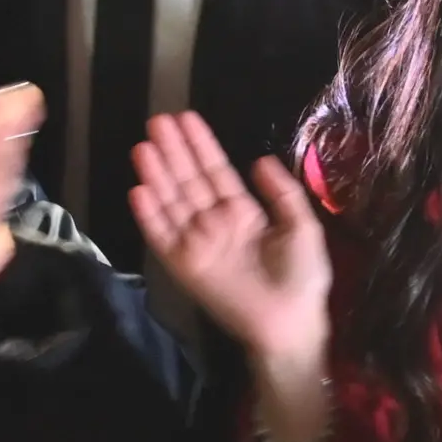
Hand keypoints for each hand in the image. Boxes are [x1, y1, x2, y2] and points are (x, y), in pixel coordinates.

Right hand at [129, 110, 331, 373]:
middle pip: (189, 181)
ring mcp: (198, 244)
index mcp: (244, 213)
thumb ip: (282, 193)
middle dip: (173, 152)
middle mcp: (216, 224)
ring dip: (157, 175)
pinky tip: (139, 190)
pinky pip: (162, 237)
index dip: (201, 146)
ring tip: (143, 146)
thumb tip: (260, 159)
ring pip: (172, 202)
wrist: (290, 322)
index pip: (216, 172)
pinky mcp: (184, 266)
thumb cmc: (302, 277)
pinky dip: (149, 216)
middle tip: (157, 121)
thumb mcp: (302, 227)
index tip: (186, 119)